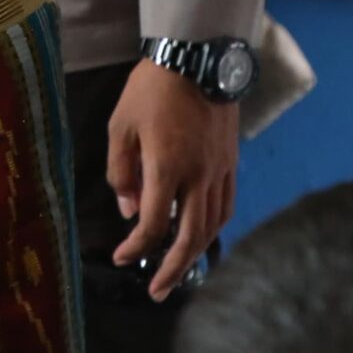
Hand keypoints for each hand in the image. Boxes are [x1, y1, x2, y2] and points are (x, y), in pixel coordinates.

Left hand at [106, 60, 240, 300]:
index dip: (138, 247)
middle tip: (157, 292)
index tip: (122, 258)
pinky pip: (226, 206)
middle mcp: (199, 176)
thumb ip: (121, 173)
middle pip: (191, 237)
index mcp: (168, 167)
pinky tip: (201, 237)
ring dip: (196, 254)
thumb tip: (128, 212)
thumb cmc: (150, 91)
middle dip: (173, 270)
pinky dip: (213, 228)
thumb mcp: (120, 127)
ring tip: (179, 273)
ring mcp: (220, 171)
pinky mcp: (232, 164)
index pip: (155, 223)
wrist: (197, 59)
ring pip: (213, 226)